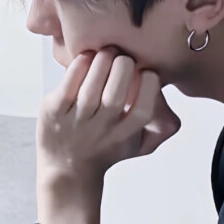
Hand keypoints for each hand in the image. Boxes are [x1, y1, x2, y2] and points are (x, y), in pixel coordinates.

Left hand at [37, 48, 180, 182]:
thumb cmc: (106, 149)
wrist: (67, 170)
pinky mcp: (54, 112)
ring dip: (103, 61)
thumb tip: (169, 102)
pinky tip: (88, 58)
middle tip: (123, 58)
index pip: (144, 109)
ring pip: (92, 86)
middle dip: (124, 66)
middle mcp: (101, 130)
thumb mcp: (139, 145)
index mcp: (126, 135)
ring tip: (107, 53)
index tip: (146, 72)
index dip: (148, 84)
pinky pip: (69, 83)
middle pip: (116, 95)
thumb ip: (162, 128)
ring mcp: (76, 121)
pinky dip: (80, 65)